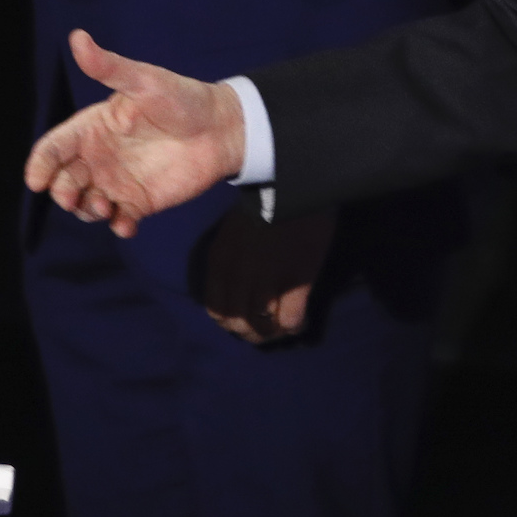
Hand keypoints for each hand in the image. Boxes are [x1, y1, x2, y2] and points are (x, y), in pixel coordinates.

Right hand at [22, 30, 245, 237]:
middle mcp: (99, 157)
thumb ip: (109, 67)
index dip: (41, 163)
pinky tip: (126, 225)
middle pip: (65, 180)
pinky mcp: (140, 202)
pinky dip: (117, 227)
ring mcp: (117, 181)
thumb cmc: (181, 98)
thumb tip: (77, 37)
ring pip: (86, 204)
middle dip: (62, 192)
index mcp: (92, 127)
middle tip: (73, 197)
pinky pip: (119, 220)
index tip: (36, 180)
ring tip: (104, 208)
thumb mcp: (144, 81)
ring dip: (86, 212)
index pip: (55, 147)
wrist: (221, 127)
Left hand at [202, 207, 334, 344]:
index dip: (230, 321)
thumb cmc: (265, 202)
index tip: (243, 318)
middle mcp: (237, 275)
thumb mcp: (232, 231)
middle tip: (265, 326)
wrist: (296, 184)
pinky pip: (290, 321)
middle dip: (250, 332)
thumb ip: (228, 262)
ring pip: (261, 328)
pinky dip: (293, 326)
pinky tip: (300, 318)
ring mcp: (266, 281)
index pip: (216, 310)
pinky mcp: (296, 282)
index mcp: (219, 261)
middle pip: (236, 324)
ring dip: (271, 332)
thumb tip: (233, 291)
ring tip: (281, 325)